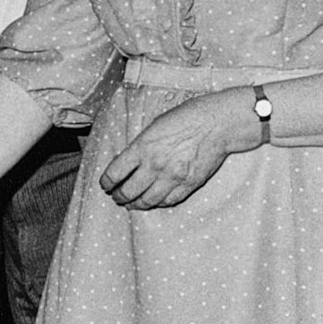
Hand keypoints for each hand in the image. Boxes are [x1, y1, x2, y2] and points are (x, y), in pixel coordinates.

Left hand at [97, 88, 256, 209]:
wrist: (217, 123)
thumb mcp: (153, 126)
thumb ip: (140, 146)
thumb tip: (128, 162)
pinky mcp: (189, 184)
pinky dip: (158, 204)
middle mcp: (155, 165)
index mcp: (142, 147)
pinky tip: (153, 202)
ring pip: (148, 201)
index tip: (105, 186)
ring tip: (131, 204)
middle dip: (119, 197)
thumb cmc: (185, 118)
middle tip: (116, 197)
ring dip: (136, 205)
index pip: (114, 173)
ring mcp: (173, 177)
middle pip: (128, 191)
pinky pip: (169, 201)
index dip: (106, 183)